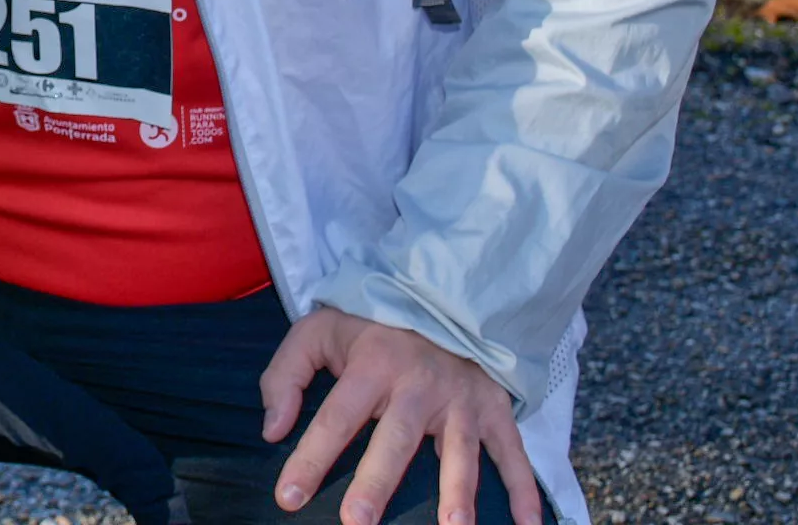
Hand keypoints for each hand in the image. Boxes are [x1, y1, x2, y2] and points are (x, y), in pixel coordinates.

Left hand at [257, 308, 541, 524]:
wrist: (440, 295)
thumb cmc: (370, 328)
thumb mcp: (317, 333)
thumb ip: (285, 376)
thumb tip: (272, 431)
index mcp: (371, 365)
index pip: (335, 417)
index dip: (311, 457)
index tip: (289, 498)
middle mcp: (418, 384)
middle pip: (396, 440)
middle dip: (377, 482)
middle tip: (357, 523)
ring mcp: (462, 400)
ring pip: (459, 452)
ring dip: (457, 493)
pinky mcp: (494, 410)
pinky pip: (513, 452)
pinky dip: (525, 488)